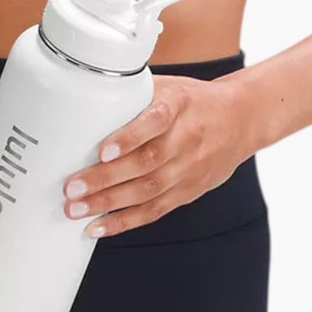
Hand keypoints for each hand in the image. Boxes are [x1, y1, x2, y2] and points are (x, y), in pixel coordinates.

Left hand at [62, 73, 256, 238]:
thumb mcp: (168, 85)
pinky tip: (99, 226)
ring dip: (109, 203)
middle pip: (146, 162)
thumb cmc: (192, 100)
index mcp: (179, 105)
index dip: (130, 137)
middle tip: (71, 188)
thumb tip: (83, 91)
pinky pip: (156, 210)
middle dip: (105, 179)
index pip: (155, 121)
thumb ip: (133, 92)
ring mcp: (189, 168)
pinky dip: (126, 221)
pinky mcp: (188, 191)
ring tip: (76, 209)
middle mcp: (186, 138)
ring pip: (148, 190)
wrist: (240, 119)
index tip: (102, 150)